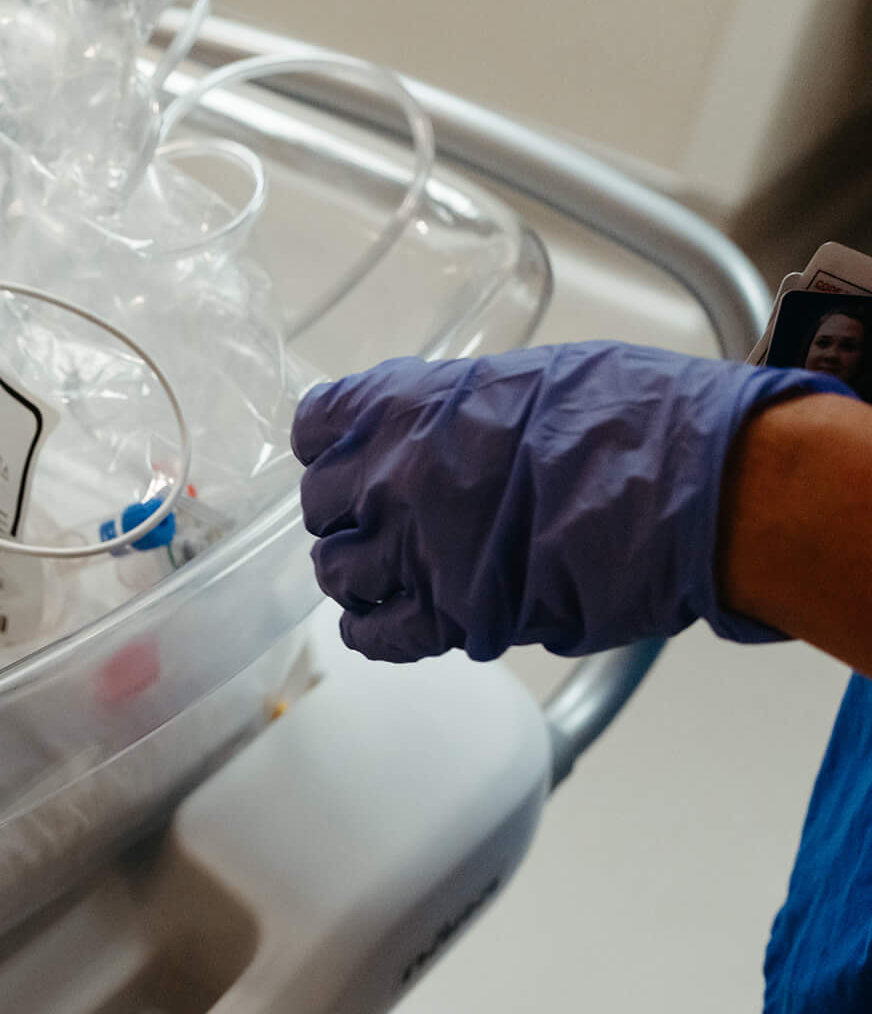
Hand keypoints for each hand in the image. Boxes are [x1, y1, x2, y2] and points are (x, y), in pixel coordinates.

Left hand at [292, 342, 846, 661]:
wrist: (696, 490)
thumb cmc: (640, 421)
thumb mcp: (536, 377)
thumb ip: (463, 407)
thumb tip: (441, 426)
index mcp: (410, 406)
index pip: (318, 425)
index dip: (332, 444)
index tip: (347, 453)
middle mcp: (394, 477)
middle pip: (322, 506)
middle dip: (348, 512)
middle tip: (384, 517)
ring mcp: (416, 551)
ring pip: (338, 573)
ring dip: (361, 572)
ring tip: (397, 569)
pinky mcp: (451, 618)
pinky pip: (376, 636)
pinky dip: (376, 631)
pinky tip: (395, 620)